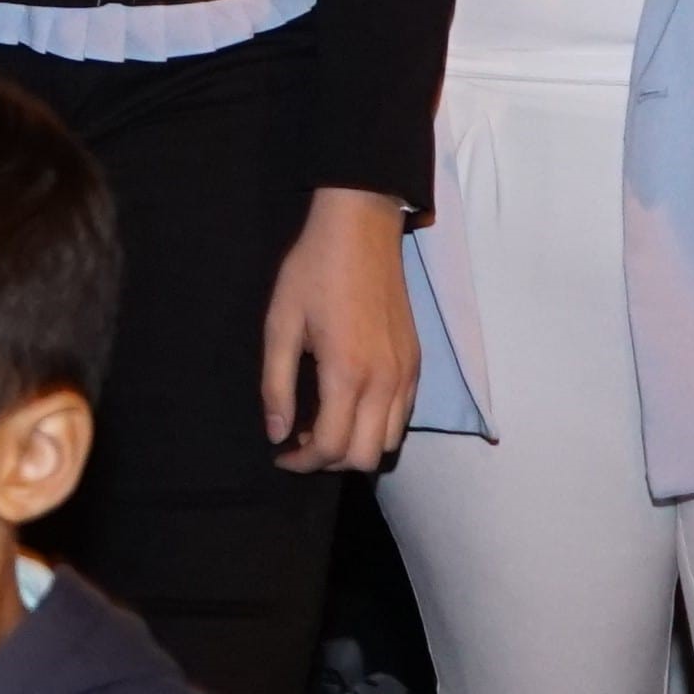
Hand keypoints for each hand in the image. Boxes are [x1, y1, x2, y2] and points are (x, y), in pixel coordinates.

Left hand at [262, 187, 417, 473]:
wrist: (360, 231)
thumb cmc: (312, 272)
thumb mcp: (280, 324)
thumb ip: (276, 385)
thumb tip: (276, 434)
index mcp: (347, 374)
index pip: (331, 447)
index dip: (302, 462)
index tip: (279, 454)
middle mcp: (385, 382)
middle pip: (366, 457)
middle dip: (329, 462)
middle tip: (297, 443)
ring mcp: (407, 374)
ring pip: (390, 442)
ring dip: (356, 447)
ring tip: (320, 426)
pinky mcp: (417, 364)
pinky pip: (402, 416)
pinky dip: (377, 427)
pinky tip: (347, 406)